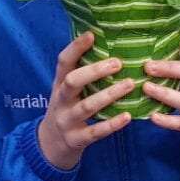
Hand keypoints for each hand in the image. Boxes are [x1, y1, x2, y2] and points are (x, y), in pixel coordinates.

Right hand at [37, 32, 133, 169]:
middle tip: (118, 63)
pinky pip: (95, 131)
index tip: (92, 34)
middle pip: (72, 81)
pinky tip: (127, 116)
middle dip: (94, 71)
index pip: (63, 62)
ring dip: (109, 95)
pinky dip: (111, 124)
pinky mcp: (76, 139)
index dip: (76, 47)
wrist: (50, 145)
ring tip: (130, 84)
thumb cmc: (66, 109)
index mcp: (58, 84)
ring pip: (87, 106)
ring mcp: (67, 120)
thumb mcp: (65, 91)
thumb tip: (104, 45)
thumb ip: (80, 73)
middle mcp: (60, 100)